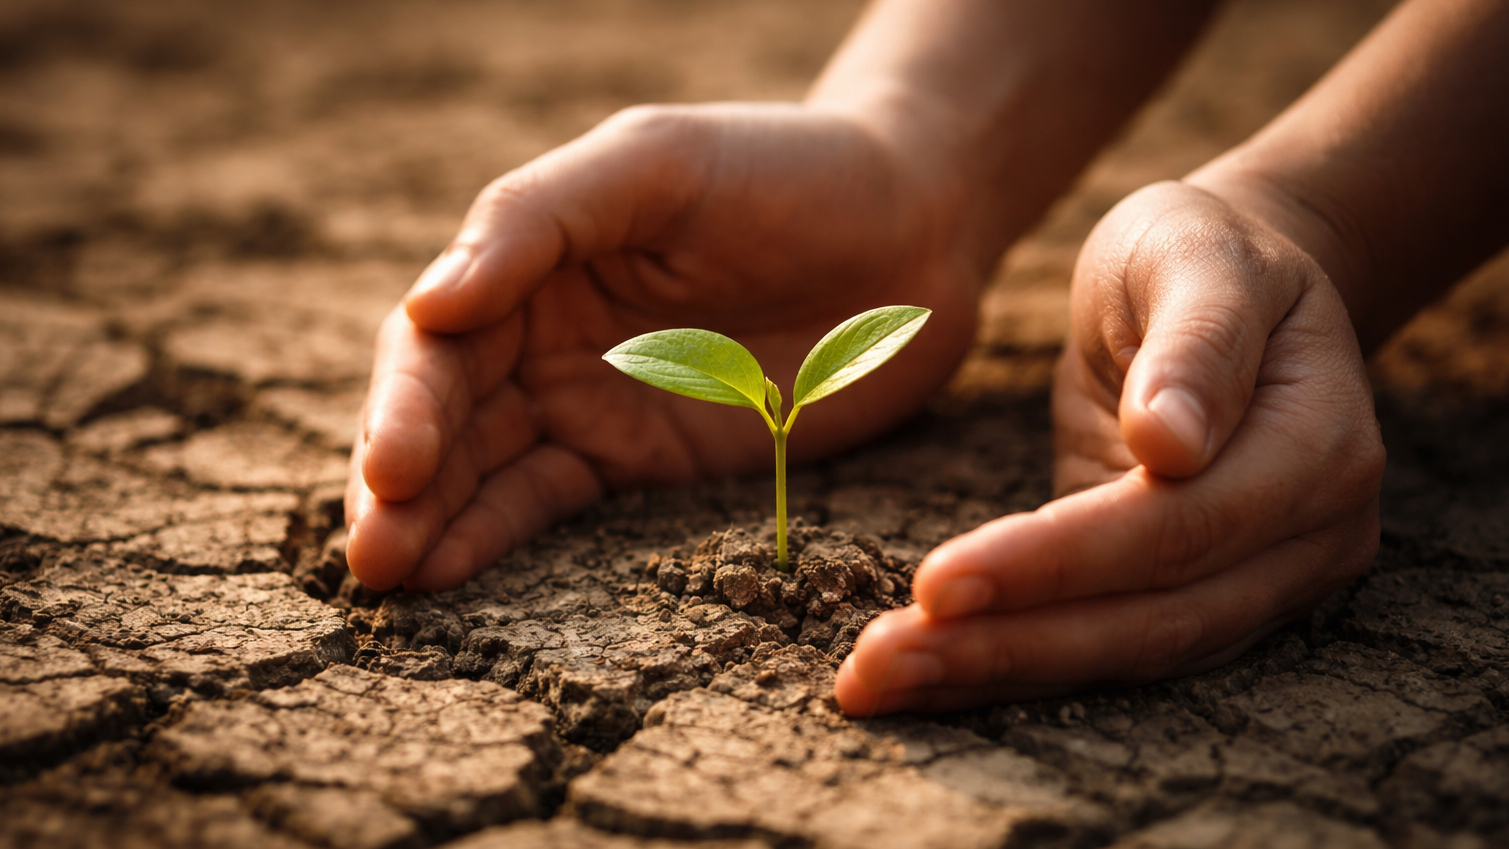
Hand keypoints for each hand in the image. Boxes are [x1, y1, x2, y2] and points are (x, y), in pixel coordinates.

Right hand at [345, 104, 981, 590]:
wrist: (914, 231)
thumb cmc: (786, 170)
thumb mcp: (656, 164)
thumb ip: (537, 218)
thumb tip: (430, 305)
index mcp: (531, 257)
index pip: (438, 341)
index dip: (408, 403)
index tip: (396, 467)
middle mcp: (544, 334)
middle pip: (445, 416)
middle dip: (401, 485)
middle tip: (371, 556)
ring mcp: (593, 403)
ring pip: (485, 470)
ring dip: (432, 525)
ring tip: (391, 580)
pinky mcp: (645, 462)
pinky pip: (555, 507)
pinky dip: (499, 541)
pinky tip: (451, 577)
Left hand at [836, 180, 1385, 713]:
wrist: (1224, 288)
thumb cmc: (1201, 254)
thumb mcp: (1197, 254)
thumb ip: (1196, 341)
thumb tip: (1171, 444)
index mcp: (1318, 449)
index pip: (1175, 529)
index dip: (1055, 563)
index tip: (937, 582)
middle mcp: (1307, 539)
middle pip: (1149, 620)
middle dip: (1007, 645)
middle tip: (876, 664)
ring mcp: (1261, 582)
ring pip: (1127, 654)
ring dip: (995, 673)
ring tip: (878, 683)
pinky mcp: (1198, 599)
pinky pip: (1105, 646)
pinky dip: (1012, 664)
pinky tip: (926, 673)